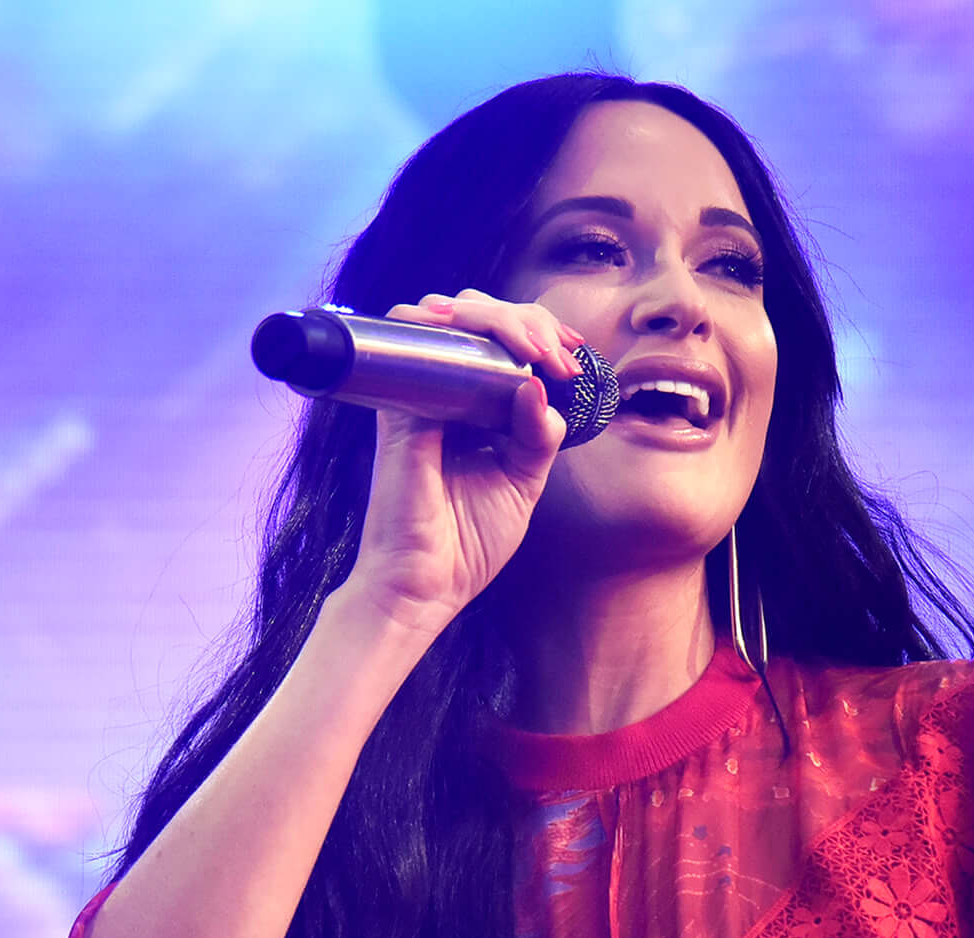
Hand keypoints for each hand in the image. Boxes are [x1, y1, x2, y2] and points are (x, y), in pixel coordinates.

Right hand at [337, 289, 581, 622]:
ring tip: (538, 349)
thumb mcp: (522, 483)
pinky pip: (412, 339)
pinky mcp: (399, 406)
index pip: (500, 343)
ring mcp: (417, 394)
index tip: (574, 355)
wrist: (425, 586)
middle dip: (528, 319)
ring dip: (500, 317)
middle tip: (560, 354)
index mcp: (472, 408)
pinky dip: (449, 324)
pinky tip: (495, 342)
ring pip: (449, 315)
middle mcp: (441, 392)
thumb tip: (542, 386)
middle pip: (477, 316)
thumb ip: (537, 436)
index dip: (538, 332)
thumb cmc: (467, 543)